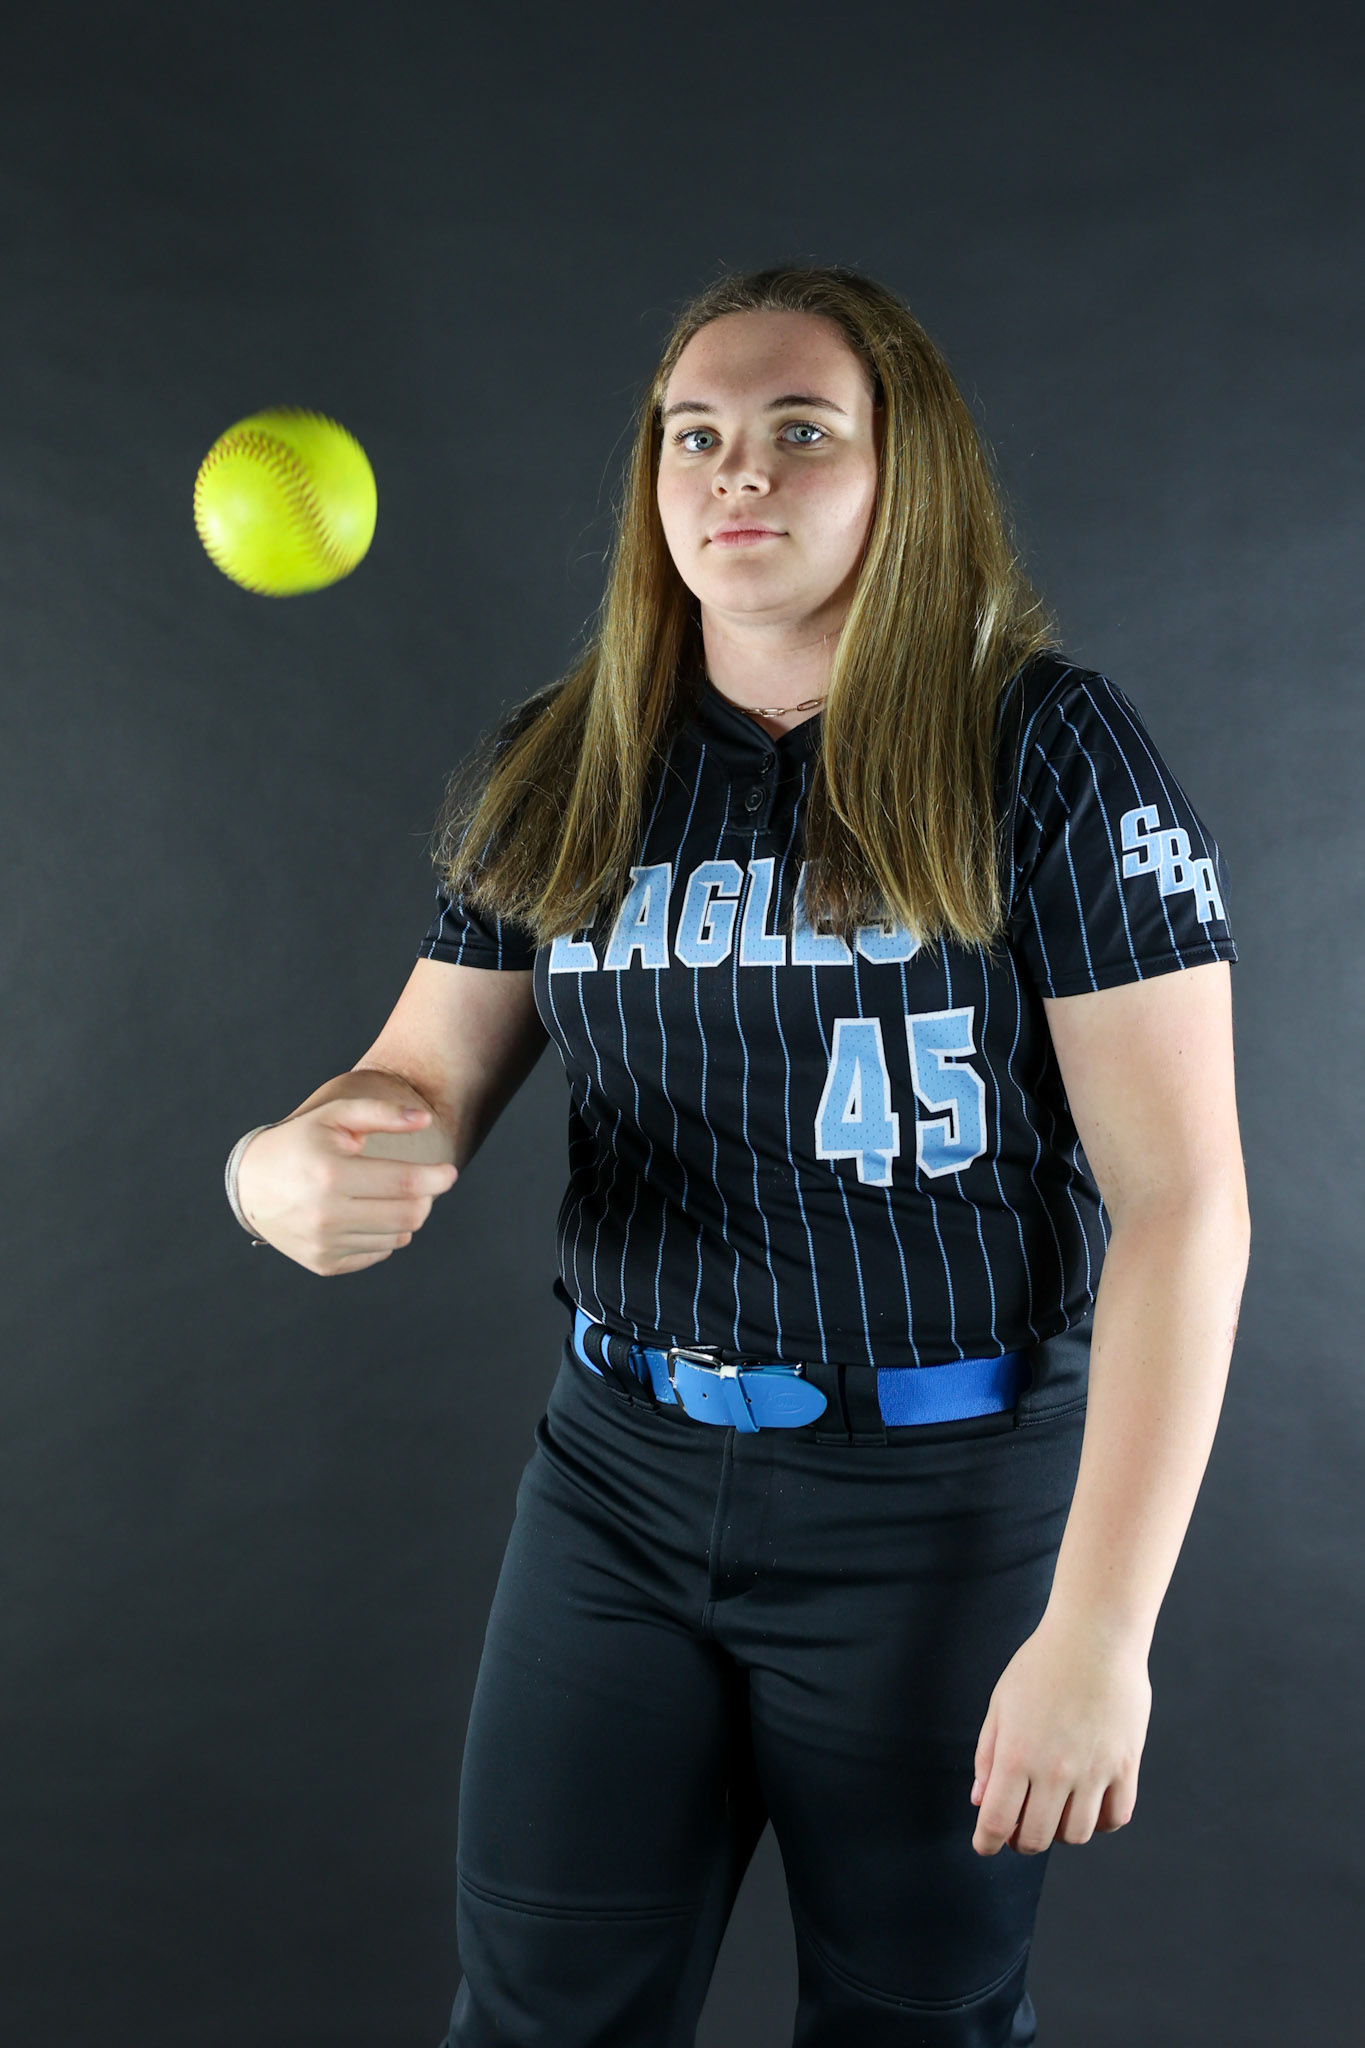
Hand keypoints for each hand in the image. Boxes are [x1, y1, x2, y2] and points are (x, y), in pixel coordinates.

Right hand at [236, 1098, 457, 1274]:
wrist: (251, 1186)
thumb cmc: (302, 1143)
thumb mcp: (336, 1116)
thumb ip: (382, 1113)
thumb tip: (426, 1119)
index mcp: (330, 1174)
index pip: (404, 1182)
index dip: (436, 1178)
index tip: (449, 1172)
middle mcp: (325, 1215)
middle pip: (409, 1215)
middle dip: (425, 1198)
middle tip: (419, 1184)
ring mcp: (324, 1244)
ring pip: (398, 1237)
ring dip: (405, 1216)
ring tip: (385, 1195)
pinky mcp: (324, 1263)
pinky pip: (379, 1253)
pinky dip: (384, 1234)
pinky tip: (366, 1214)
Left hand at [969, 1609, 1151, 1855]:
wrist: (1094, 1635)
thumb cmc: (1041, 1664)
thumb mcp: (1000, 1704)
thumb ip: (988, 1756)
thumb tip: (980, 1802)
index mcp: (1017, 1755)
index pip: (996, 1822)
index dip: (987, 1842)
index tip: (986, 1844)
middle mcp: (1054, 1771)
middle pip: (1035, 1838)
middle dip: (1020, 1841)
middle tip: (1019, 1827)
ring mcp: (1094, 1771)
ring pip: (1076, 1835)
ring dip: (1059, 1831)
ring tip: (1054, 1809)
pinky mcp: (1125, 1765)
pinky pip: (1115, 1818)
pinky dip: (1100, 1821)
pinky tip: (1088, 1803)